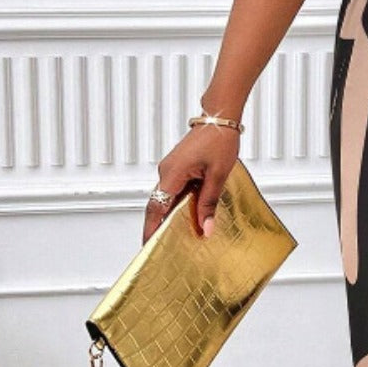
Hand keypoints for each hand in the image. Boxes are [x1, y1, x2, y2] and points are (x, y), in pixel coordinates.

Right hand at [141, 124, 239, 244]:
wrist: (220, 119)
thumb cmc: (219, 141)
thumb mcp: (217, 176)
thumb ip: (209, 203)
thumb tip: (206, 228)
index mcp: (172, 173)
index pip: (156, 207)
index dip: (151, 228)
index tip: (148, 245)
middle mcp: (166, 171)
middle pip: (157, 204)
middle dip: (157, 226)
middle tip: (160, 247)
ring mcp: (170, 169)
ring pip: (166, 197)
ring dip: (168, 215)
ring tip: (175, 236)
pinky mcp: (177, 167)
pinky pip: (173, 189)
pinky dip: (177, 203)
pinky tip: (187, 214)